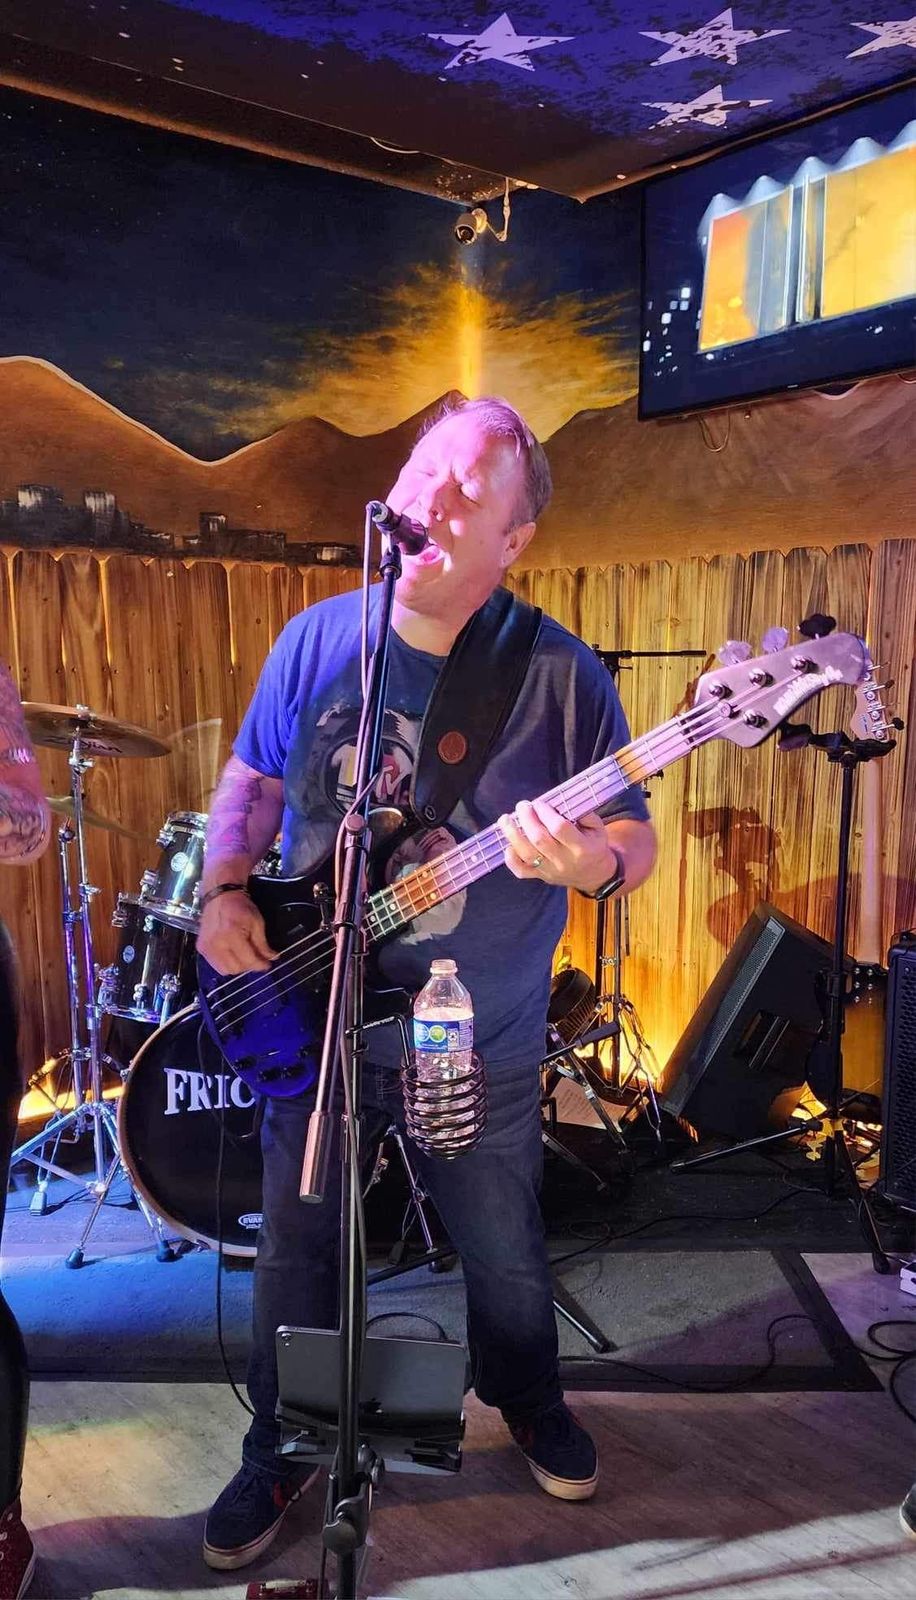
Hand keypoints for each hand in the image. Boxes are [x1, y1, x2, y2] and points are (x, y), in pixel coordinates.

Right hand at [197, 890, 278, 973]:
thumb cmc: (239, 905)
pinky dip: (225, 963)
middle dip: (248, 966)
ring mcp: (206, 947)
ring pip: (224, 970)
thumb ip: (263, 943)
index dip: (260, 965)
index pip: (248, 959)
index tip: (267, 964)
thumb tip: (272, 957)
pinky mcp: (201, 948)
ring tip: (244, 956)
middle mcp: (216, 943)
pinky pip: (215, 965)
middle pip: (235, 968)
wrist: (220, 895)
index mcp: (231, 934)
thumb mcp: (257, 922)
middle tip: (256, 959)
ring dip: (237, 967)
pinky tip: (232, 954)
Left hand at [499, 800, 616, 892]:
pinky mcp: (541, 877)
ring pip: (527, 854)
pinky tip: (508, 844)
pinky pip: (521, 871)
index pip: (559, 828)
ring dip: (512, 835)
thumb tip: (565, 800)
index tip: (539, 802)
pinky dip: (511, 858)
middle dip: (527, 819)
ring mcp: (551, 871)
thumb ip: (585, 814)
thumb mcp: (598, 829)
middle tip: (522, 806)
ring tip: (505, 820)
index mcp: (581, 847)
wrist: (594, 875)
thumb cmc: (593, 846)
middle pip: (539, 839)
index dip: (546, 812)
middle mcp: (565, 861)